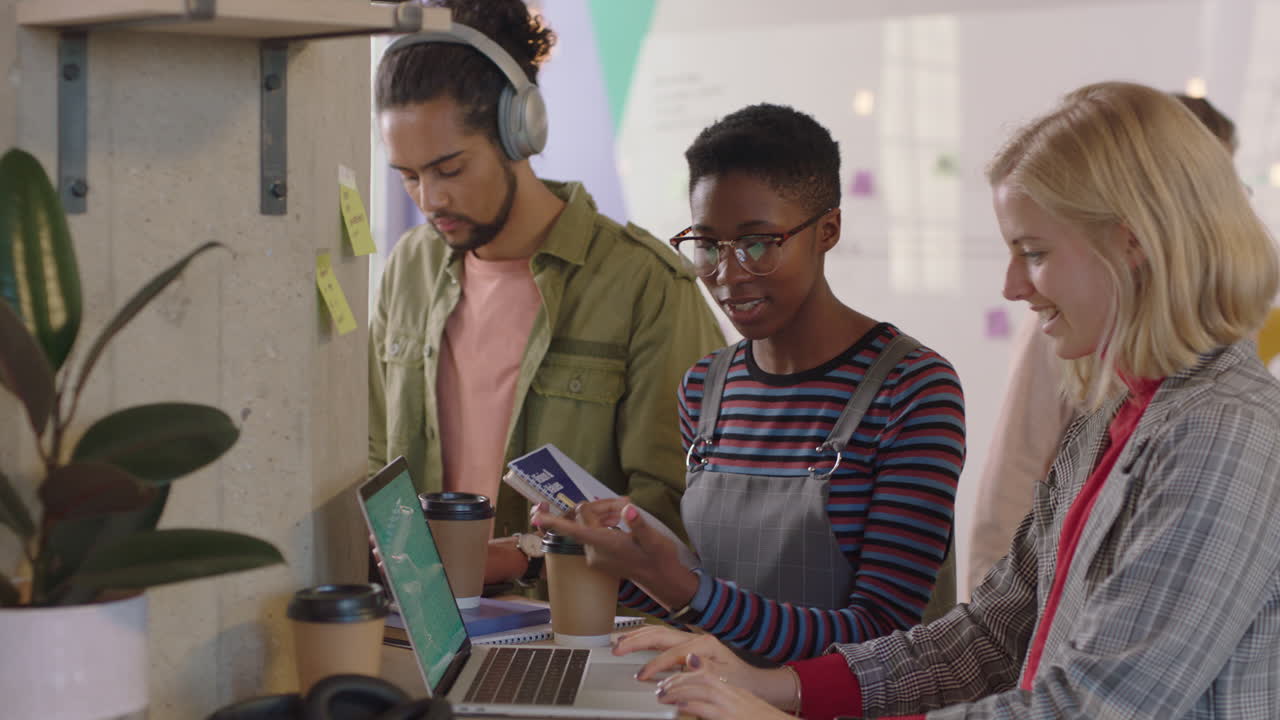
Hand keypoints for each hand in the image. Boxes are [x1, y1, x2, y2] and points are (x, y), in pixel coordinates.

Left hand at [531, 500, 696, 608]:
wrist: (662, 579)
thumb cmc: (659, 558)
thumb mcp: (653, 538)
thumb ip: (639, 523)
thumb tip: (628, 508)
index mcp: (605, 545)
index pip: (574, 529)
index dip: (554, 522)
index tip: (536, 515)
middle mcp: (595, 552)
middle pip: (585, 520)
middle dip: (601, 507)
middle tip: (625, 502)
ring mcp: (595, 556)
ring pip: (589, 526)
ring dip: (604, 515)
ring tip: (625, 511)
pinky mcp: (598, 558)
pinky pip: (593, 535)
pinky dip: (604, 524)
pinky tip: (619, 521)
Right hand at [615, 626, 751, 683]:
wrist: (749, 681)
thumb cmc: (738, 680)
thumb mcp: (726, 676)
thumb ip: (706, 667)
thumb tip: (689, 659)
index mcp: (705, 643)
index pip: (673, 652)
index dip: (656, 663)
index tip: (642, 675)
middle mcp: (696, 638)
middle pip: (660, 635)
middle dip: (637, 640)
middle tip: (617, 648)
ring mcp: (690, 641)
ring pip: (658, 634)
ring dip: (637, 636)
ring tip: (619, 642)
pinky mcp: (685, 647)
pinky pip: (661, 640)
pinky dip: (644, 640)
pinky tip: (633, 642)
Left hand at [656, 667, 795, 719]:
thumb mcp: (741, 709)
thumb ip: (719, 706)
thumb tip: (697, 706)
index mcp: (736, 693)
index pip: (708, 674)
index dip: (686, 674)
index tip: (670, 678)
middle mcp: (735, 696)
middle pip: (703, 677)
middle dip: (678, 679)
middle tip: (661, 686)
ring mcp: (734, 706)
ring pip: (703, 689)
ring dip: (680, 690)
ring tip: (663, 694)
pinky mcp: (732, 717)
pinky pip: (708, 708)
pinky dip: (691, 705)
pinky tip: (679, 706)